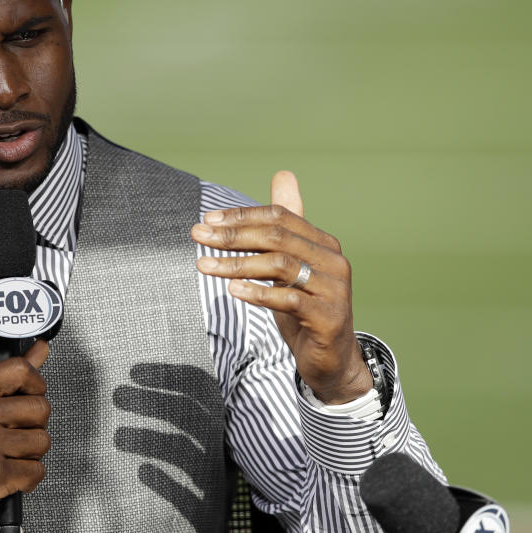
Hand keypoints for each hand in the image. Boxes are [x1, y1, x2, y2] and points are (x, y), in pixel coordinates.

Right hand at [0, 340, 50, 532]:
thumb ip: (10, 377)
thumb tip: (40, 348)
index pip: (20, 370)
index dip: (36, 384)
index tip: (29, 397)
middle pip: (40, 407)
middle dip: (35, 426)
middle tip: (13, 437)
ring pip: (42, 441)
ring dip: (32, 454)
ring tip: (7, 457)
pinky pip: (36, 470)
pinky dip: (28, 478)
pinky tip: (7, 476)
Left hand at [191, 170, 369, 402]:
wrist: (332, 358)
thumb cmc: (305, 308)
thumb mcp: (291, 265)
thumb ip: (284, 226)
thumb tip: (283, 174)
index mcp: (323, 243)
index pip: (279, 216)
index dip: (242, 216)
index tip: (207, 220)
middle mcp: (332, 261)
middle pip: (277, 237)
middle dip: (233, 236)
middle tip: (198, 236)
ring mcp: (333, 289)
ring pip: (280, 265)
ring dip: (237, 264)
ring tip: (205, 266)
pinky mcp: (328, 317)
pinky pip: (289, 300)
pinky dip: (259, 294)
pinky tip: (233, 291)